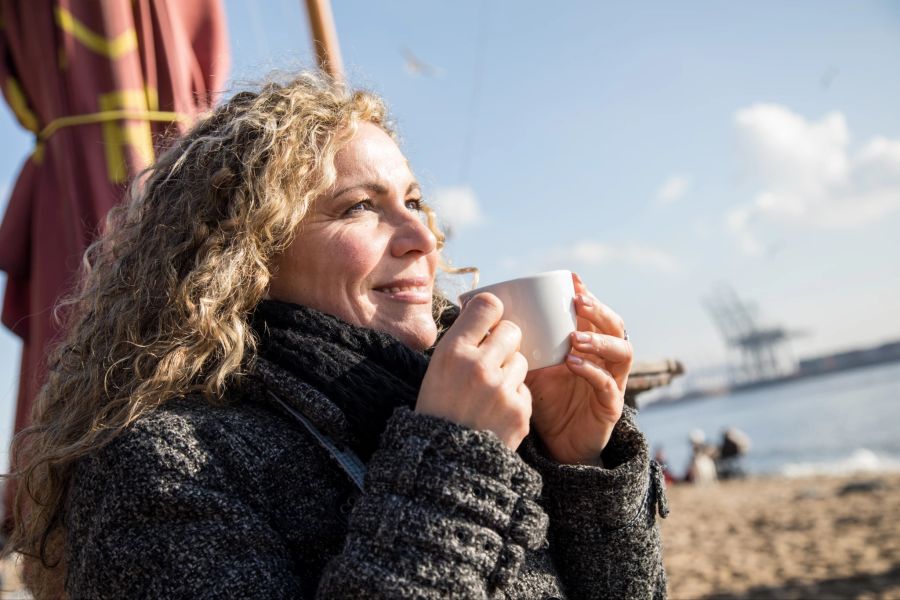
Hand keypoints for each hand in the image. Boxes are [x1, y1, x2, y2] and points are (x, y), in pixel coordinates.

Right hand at [416, 293, 531, 449]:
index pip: (488, 305)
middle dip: (504, 341)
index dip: (491, 312)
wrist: (443, 463)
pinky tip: (495, 412)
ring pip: (521, 360)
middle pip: (512, 330)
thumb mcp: (437, 368)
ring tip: (489, 391)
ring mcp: (502, 390)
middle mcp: (478, 366)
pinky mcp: (520, 412)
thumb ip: (462, 340)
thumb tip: (487, 309)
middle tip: (492, 358)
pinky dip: (513, 398)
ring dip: (510, 371)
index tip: (489, 321)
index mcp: (452, 351)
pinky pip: (524, 389)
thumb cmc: (438, 409)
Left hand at [525, 273, 631, 464]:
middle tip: (578, 301)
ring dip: (599, 340)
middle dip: (599, 311)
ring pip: (621, 353)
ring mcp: (613, 382)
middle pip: (615, 326)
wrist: (554, 445)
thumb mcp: (530, 366)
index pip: (595, 314)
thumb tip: (487, 317)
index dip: (588, 295)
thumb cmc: (544, 401)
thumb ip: (521, 344)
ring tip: (574, 337)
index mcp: (589, 345)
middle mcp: (605, 360)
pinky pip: (608, 386)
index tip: (573, 280)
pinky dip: (592, 372)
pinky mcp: (610, 407)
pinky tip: (573, 364)